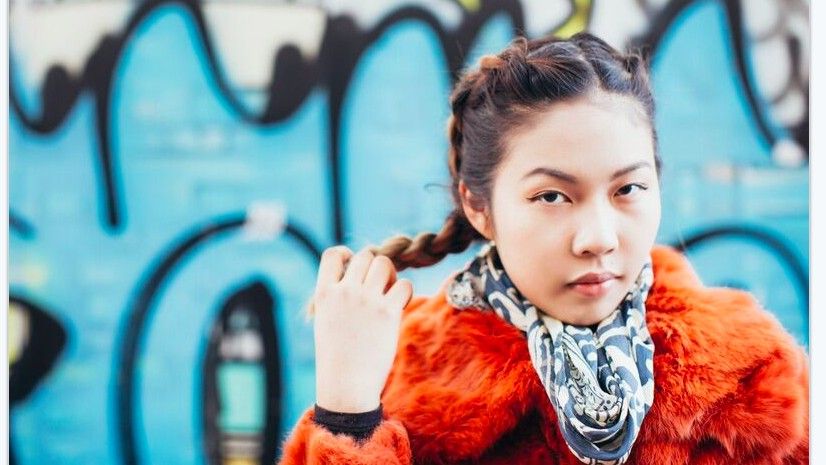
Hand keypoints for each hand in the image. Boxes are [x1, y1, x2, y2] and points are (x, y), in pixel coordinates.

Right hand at [311, 245, 412, 412]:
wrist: (346, 385)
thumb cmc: (336, 357)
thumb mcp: (326, 321)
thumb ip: (337, 297)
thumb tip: (357, 276)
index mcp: (324, 294)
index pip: (332, 254)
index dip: (347, 255)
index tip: (353, 266)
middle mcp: (345, 292)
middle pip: (365, 256)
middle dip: (374, 266)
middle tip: (378, 285)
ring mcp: (367, 300)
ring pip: (385, 263)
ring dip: (391, 274)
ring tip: (389, 292)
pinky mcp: (388, 312)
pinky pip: (405, 284)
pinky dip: (406, 291)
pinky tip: (399, 305)